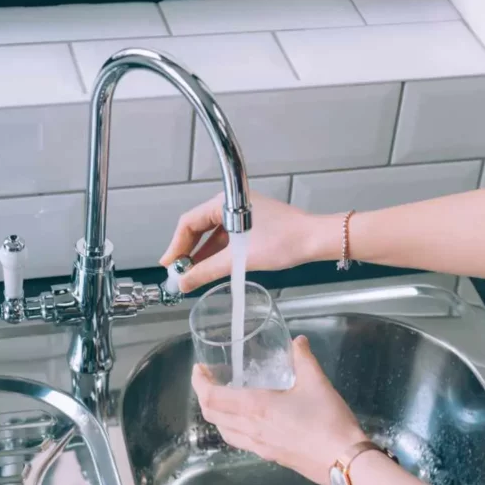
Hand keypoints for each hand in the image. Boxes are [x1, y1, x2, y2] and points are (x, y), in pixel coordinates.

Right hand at [160, 191, 324, 292]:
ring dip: (202, 254)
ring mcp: (242, 213)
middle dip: (187, 251)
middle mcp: (231, 203)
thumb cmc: (284, 241)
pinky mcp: (252, 223)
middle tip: (178, 272)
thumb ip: (207, 271)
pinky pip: (226, 236)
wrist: (315, 239)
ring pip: (212, 233)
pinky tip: (212, 267)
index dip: (175, 246)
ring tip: (192, 274)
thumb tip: (184, 282)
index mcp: (224, 202)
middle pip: (198, 227)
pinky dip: (217, 252)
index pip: (188, 222)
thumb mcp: (239, 259)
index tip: (168, 265)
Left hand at [191, 335, 364, 484]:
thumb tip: (297, 342)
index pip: (212, 397)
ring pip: (224, 431)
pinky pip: (240, 441)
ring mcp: (258, 446)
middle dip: (204, 396)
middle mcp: (250, 428)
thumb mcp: (316, 381)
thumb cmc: (328, 420)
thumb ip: (303, 358)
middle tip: (209, 380)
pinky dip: (233, 427)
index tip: (199, 369)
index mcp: (255, 407)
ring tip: (224, 398)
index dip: (199, 383)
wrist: (344, 460)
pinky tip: (246, 420)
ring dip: (217, 414)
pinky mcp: (270, 456)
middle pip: (212, 415)